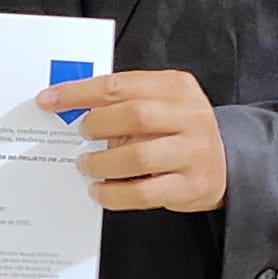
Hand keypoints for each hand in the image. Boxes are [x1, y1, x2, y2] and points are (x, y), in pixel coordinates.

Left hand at [37, 70, 227, 212]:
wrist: (228, 163)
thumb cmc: (179, 130)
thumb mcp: (162, 103)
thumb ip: (126, 102)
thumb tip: (73, 111)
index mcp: (176, 88)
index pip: (120, 84)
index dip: (79, 92)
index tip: (49, 100)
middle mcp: (189, 116)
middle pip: (134, 115)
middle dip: (97, 125)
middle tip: (81, 134)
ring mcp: (192, 152)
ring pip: (138, 156)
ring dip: (102, 163)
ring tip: (86, 165)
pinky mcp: (189, 185)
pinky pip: (143, 193)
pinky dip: (113, 194)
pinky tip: (99, 191)